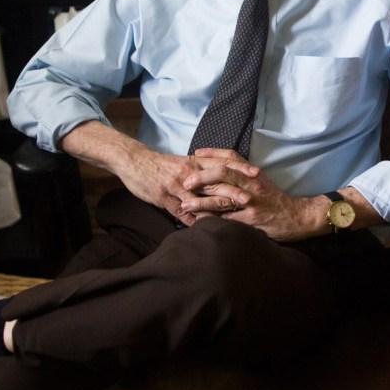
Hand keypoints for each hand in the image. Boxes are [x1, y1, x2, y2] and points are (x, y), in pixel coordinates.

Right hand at [59, 124, 245, 223]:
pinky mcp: (164, 197)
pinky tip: (203, 229)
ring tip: (232, 218)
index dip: (239, 168)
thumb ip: (197, 170)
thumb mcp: (180, 163)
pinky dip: (193, 220)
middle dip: (234, 191)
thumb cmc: (157, 163)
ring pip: (200, 198)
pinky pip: (181, 211)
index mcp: (194, 162)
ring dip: (216, 208)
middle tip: (251, 199)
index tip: (256, 174)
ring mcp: (176, 186)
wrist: (133, 160)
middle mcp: (188, 173)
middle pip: (215, 181)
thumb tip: (214, 179)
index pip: (221, 163)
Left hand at [179, 152, 319, 240]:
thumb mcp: (261, 181)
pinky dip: (213, 220)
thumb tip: (221, 169)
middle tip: (185, 181)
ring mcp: (251, 201)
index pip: (230, 156)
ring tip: (185, 204)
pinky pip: (229, 219)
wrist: (297, 216)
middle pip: (224, 173)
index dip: (212, 153)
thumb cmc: (275, 199)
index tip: (195, 153)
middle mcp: (251, 183)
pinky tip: (200, 222)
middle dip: (201, 176)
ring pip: (223, 198)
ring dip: (202, 201)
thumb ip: (243, 174)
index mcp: (252, 173)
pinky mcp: (252, 219)